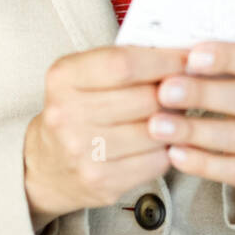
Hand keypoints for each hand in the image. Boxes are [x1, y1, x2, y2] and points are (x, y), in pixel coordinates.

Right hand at [24, 44, 191, 223]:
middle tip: (185, 90)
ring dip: (174, 123)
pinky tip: (160, 142)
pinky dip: (167, 150)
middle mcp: (68, 114)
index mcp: (63, 78)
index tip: (186, 59)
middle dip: (174, 92)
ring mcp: (83, 151)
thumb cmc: (76, 110)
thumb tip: (180, 53)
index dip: (163, 61)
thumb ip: (124, 60)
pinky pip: (156, 161)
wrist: (48, 164)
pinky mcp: (102, 181)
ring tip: (171, 116)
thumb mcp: (83, 74)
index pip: (124, 63)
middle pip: (145, 98)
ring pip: (156, 132)